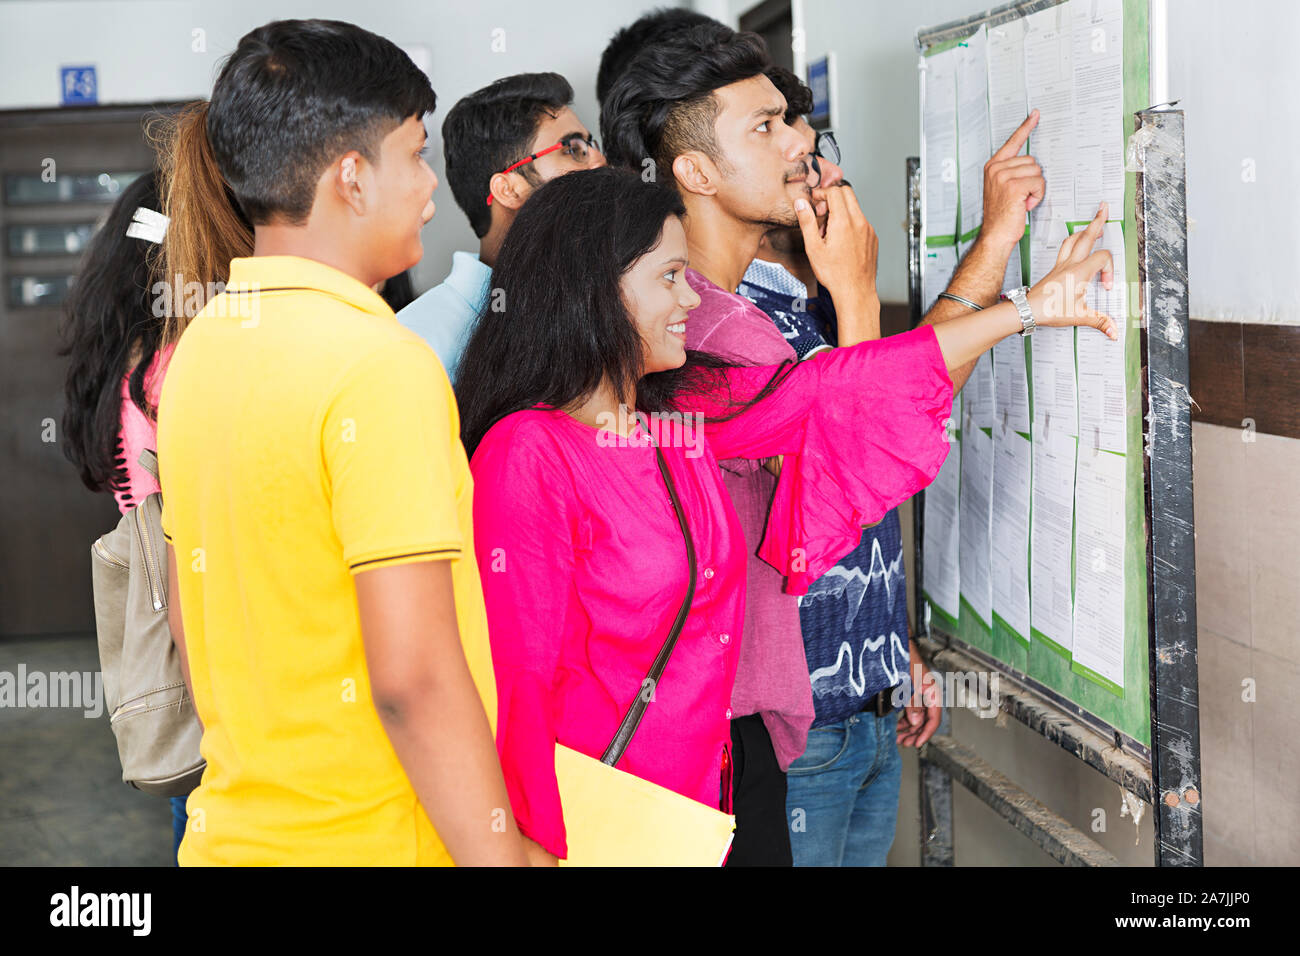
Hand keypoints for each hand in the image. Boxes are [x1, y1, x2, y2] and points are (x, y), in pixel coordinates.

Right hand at [793, 183, 876, 304]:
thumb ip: (807, 222)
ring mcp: (868, 229)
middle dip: (832, 197)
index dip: (821, 193)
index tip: (814, 200)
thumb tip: (801, 204)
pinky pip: (860, 221)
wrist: (855, 291)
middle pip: (847, 193)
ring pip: (854, 207)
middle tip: (821, 212)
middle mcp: (859, 222)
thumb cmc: (835, 274)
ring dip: (840, 211)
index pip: (835, 191)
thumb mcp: (813, 248)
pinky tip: (840, 240)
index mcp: (843, 221)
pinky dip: (849, 222)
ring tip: (828, 232)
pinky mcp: (872, 238)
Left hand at [897, 641, 941, 747]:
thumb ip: (912, 704)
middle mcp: (928, 695)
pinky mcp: (912, 693)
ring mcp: (920, 695)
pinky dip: (905, 719)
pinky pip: (911, 710)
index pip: (934, 719)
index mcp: (933, 693)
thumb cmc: (906, 660)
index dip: (926, 733)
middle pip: (926, 721)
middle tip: (904, 743)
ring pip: (918, 717)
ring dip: (909, 729)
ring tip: (899, 738)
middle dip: (915, 734)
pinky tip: (898, 726)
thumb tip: (915, 722)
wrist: (899, 644)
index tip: (917, 743)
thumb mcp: (908, 684)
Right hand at [981, 110, 1044, 248]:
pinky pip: (1039, 183)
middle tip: (1021, 196)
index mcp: (993, 167)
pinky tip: (1025, 205)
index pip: (1013, 142)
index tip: (1035, 114)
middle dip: (1033, 179)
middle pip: (1032, 161)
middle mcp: (996, 168)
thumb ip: (1012, 172)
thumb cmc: (1001, 215)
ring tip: (1022, 201)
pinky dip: (1037, 195)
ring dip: (1035, 188)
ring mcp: (1003, 176)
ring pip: (1037, 172)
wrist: (995, 235)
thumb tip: (1032, 164)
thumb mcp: (1002, 188)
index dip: (1025, 128)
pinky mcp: (1013, 186)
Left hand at [1026, 201, 1117, 339]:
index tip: (1105, 286)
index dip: (1110, 270)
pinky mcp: (1054, 268)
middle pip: (1086, 236)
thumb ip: (1099, 321)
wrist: (1027, 310)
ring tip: (1093, 223)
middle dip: (1097, 221)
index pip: (1103, 258)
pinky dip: (1073, 240)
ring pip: (1073, 239)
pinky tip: (1075, 242)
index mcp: (1079, 272)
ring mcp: (1060, 264)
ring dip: (1084, 229)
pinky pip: (1065, 247)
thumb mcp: (1078, 316)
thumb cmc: (1048, 311)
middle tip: (1104, 208)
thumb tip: (1113, 331)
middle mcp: (1070, 264)